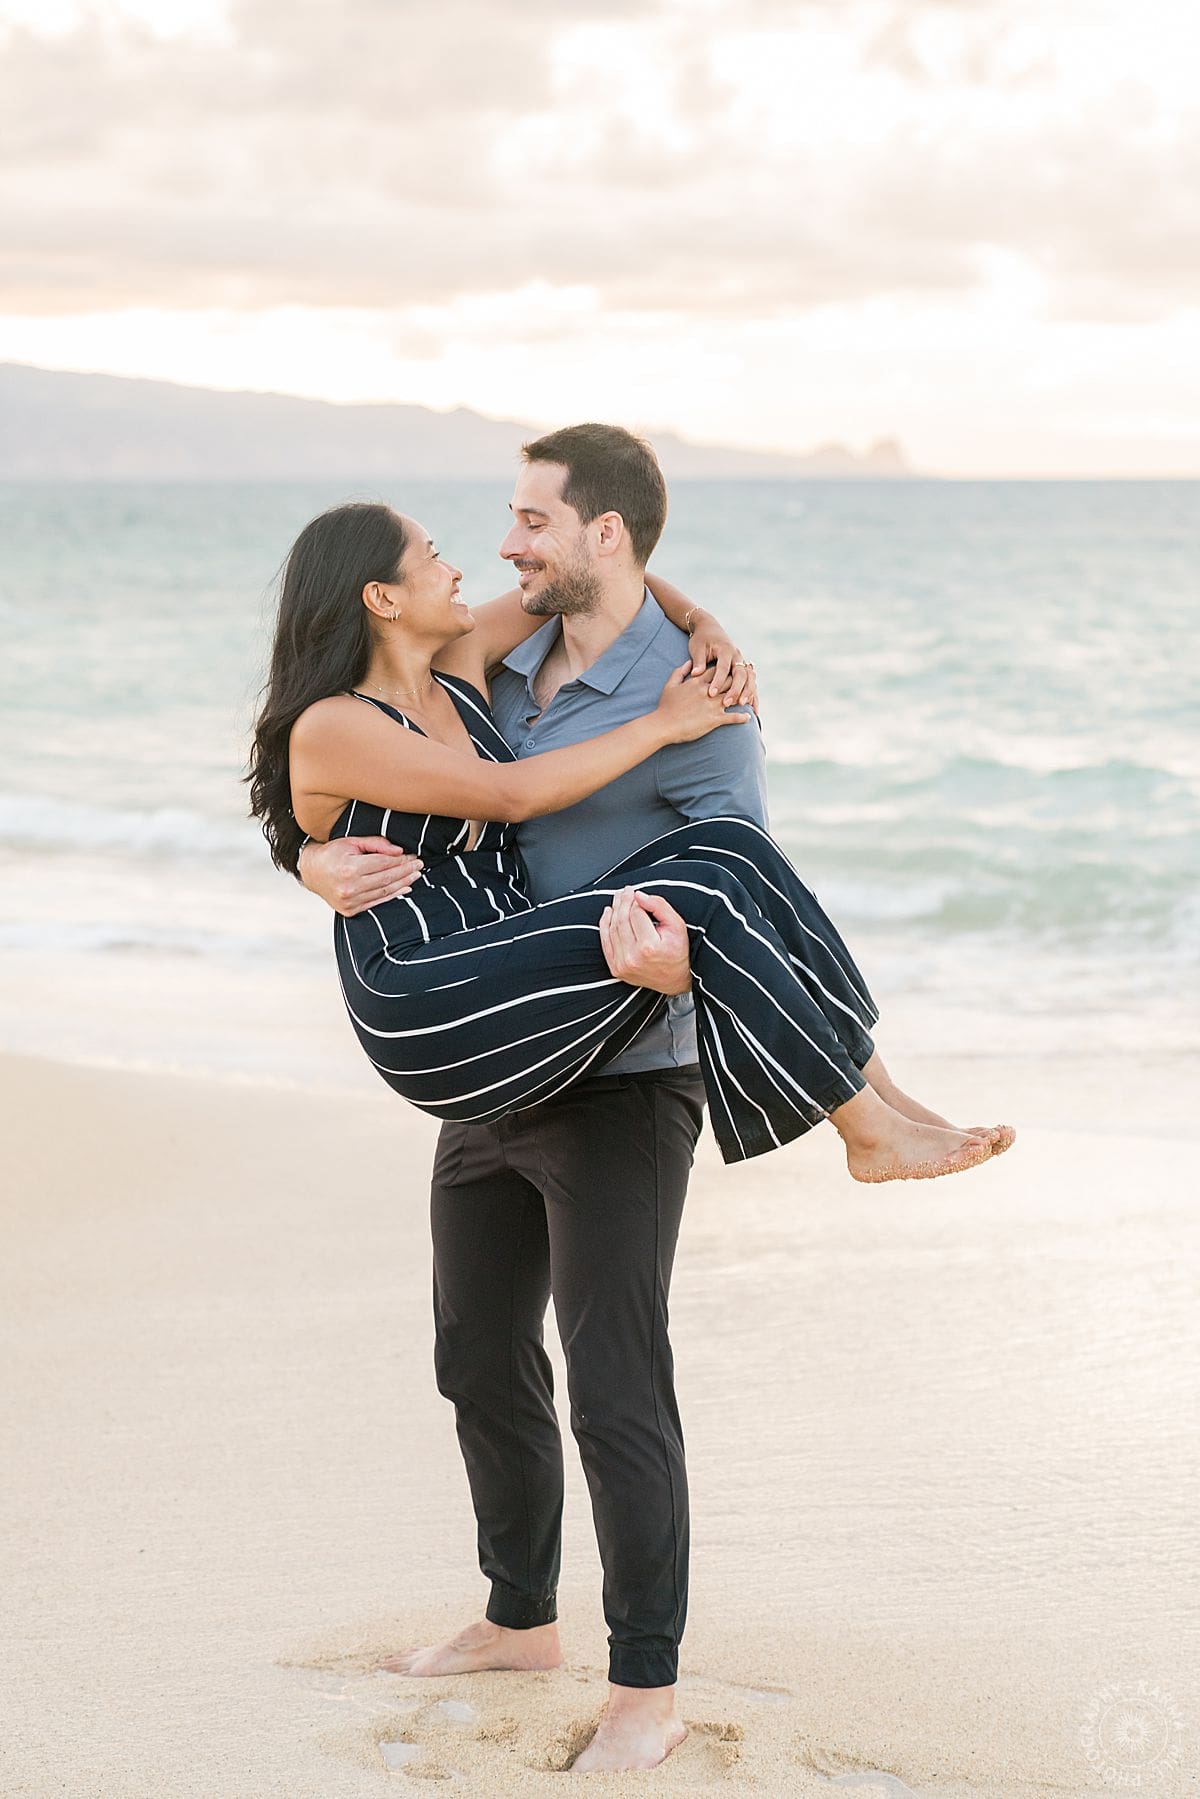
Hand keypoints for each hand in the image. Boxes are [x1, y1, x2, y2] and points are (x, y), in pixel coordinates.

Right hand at [298, 836, 422, 917]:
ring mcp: (350, 901)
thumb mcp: (351, 841)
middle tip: (420, 865)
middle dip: (406, 871)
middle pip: (386, 878)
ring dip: (403, 883)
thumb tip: (400, 851)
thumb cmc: (332, 853)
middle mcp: (349, 886)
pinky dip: (393, 896)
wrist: (312, 872)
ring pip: (384, 892)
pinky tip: (405, 888)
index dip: (401, 860)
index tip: (414, 856)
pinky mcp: (350, 910)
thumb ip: (376, 844)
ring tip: (416, 875)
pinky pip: (377, 902)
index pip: (383, 863)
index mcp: (349, 868)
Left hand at [599, 888, 691, 994]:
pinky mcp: (616, 969)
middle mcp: (633, 957)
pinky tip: (608, 913)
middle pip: (622, 920)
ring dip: (614, 910)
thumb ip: (659, 906)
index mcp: (649, 947)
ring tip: (618, 898)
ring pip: (612, 929)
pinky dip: (604, 925)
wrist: (674, 980)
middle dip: (623, 901)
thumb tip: (639, 895)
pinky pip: (605, 942)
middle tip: (626, 890)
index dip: (637, 901)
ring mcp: (622, 964)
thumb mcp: (677, 925)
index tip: (638, 894)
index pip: (636, 914)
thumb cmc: (678, 951)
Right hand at [655, 663, 750, 742]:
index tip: (731, 670)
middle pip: (730, 681)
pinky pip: (733, 717)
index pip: (717, 670)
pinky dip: (742, 717)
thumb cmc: (665, 706)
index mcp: (698, 682)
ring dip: (743, 698)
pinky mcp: (715, 719)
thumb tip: (688, 663)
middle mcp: (708, 691)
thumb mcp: (670, 685)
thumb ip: (680, 672)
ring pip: (734, 697)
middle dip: (738, 681)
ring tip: (749, 700)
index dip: (725, 670)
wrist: (663, 725)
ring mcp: (713, 705)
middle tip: (746, 682)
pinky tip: (747, 717)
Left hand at [686, 613, 758, 714]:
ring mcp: (742, 662)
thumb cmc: (701, 639)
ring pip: (750, 678)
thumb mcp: (697, 648)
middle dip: (736, 689)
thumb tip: (695, 674)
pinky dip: (753, 695)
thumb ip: (698, 661)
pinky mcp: (743, 669)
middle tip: (727, 703)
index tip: (711, 694)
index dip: (718, 681)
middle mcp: (737, 656)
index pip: (723, 667)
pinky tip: (754, 709)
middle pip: (741, 674)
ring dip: (748, 692)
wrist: (710, 628)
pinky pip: (751, 683)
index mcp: (725, 650)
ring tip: (743, 706)